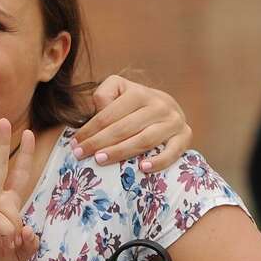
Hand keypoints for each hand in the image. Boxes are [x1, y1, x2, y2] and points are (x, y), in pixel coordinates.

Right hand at [0, 119, 40, 260]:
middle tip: (3, 121)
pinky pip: (1, 221)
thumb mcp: (19, 254)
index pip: (14, 176)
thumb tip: (30, 229)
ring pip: (9, 206)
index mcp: (1, 207)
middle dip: (2, 145)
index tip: (26, 133)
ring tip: (8, 242)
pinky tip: (3, 241)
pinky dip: (8, 233)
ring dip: (15, 226)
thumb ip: (29, 242)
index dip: (21, 155)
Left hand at [71, 75, 190, 171]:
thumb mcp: (117, 92)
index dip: (89, 130)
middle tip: (81, 155)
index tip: (75, 144)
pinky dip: (159, 161)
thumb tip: (96, 113)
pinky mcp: (186, 135)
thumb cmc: (131, 105)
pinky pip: (174, 151)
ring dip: (121, 152)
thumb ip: (104, 97)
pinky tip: (142, 168)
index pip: (108, 114)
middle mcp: (159, 104)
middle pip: (124, 128)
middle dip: (99, 142)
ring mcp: (174, 120)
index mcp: (138, 92)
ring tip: (101, 160)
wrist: (165, 107)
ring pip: (145, 139)